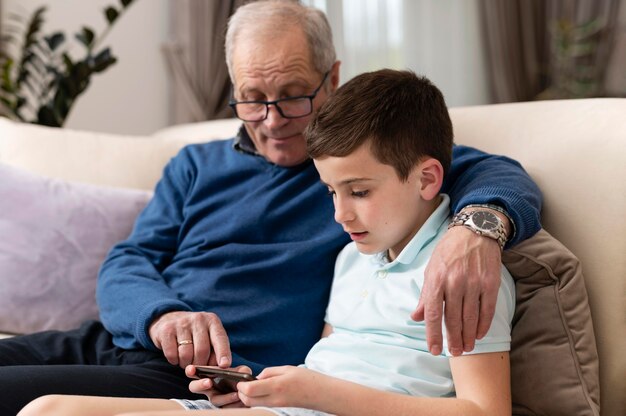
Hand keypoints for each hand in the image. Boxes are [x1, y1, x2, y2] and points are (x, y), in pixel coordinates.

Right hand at [149, 311, 230, 367]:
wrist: (169, 319)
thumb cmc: (194, 335)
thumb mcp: (208, 337)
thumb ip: (215, 352)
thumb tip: (216, 369)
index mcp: (212, 321)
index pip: (220, 338)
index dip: (223, 353)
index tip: (225, 365)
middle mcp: (198, 319)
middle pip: (202, 350)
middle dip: (200, 364)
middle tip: (197, 366)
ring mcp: (181, 323)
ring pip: (186, 354)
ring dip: (186, 364)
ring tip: (186, 360)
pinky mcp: (167, 329)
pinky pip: (172, 354)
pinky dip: (174, 360)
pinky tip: (175, 355)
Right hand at [186, 365, 246, 407]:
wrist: (247, 393)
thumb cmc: (239, 379)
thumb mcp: (241, 371)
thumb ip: (241, 370)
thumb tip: (241, 373)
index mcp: (208, 375)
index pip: (193, 372)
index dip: (191, 370)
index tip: (191, 369)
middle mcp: (208, 387)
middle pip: (194, 387)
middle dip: (200, 384)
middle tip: (208, 382)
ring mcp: (214, 398)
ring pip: (214, 400)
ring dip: (224, 397)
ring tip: (236, 394)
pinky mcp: (222, 407)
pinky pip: (224, 408)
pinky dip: (233, 404)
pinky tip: (241, 400)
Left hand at [237, 366, 328, 408]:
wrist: (322, 393)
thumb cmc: (307, 379)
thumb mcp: (287, 368)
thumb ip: (270, 372)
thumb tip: (257, 377)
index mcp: (277, 386)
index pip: (250, 390)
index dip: (241, 385)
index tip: (241, 379)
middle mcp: (275, 399)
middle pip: (248, 401)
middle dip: (241, 393)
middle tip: (243, 383)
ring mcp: (277, 405)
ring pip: (253, 405)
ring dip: (247, 397)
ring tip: (251, 386)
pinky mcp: (279, 407)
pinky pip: (261, 405)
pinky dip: (255, 399)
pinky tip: (260, 390)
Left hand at [411, 226, 501, 355]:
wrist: (474, 231)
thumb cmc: (448, 251)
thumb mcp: (431, 269)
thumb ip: (425, 296)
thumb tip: (416, 317)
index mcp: (436, 280)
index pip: (433, 313)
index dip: (433, 334)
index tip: (434, 350)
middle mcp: (454, 282)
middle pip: (453, 319)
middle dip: (453, 339)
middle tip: (455, 352)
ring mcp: (473, 282)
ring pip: (470, 317)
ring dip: (468, 336)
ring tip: (467, 347)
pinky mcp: (490, 282)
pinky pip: (487, 309)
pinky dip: (483, 324)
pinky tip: (480, 334)